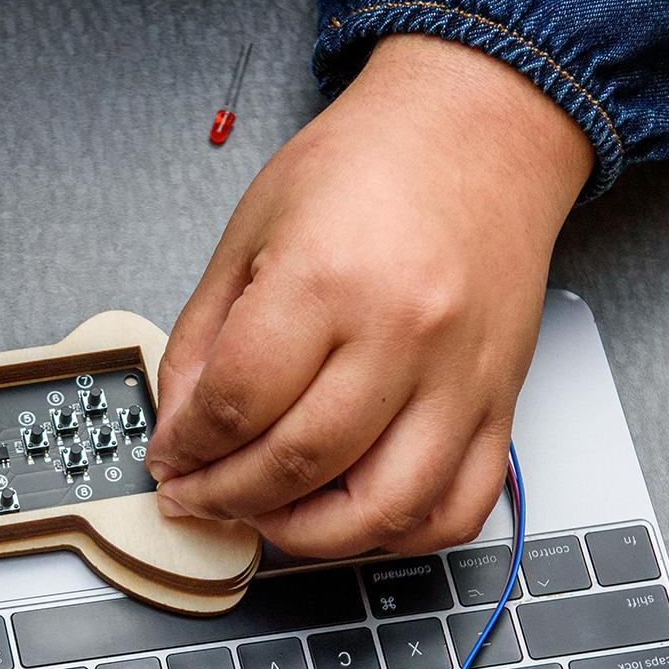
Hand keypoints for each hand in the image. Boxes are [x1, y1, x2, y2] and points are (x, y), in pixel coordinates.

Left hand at [144, 35, 592, 557]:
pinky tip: (353, 516)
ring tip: (268, 515)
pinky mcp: (499, 405)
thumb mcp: (252, 233)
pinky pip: (456, 510)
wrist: (479, 132)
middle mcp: (404, 336)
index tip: (169, 459)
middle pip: (296, 465)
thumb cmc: (370, 168)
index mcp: (329, 279)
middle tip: (197, 495)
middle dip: (225, 498)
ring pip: (381, 511)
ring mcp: (460, 380)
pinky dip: (399, 535)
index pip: (236, 405)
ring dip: (307, 536)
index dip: (186, 448)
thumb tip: (181, 431)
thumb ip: (204, 341)